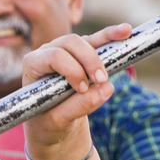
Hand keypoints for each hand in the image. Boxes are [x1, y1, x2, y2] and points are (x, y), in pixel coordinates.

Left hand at [20, 23, 131, 159]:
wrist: (52, 127)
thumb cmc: (47, 124)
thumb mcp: (58, 121)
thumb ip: (78, 106)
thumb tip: (106, 88)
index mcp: (33, 65)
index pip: (54, 56)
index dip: (72, 69)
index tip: (82, 88)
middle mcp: (47, 52)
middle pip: (70, 43)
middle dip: (89, 59)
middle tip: (101, 80)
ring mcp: (65, 52)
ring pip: (86, 40)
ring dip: (105, 42)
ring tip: (123, 39)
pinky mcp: (82, 55)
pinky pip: (98, 42)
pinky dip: (111, 37)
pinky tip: (126, 31)